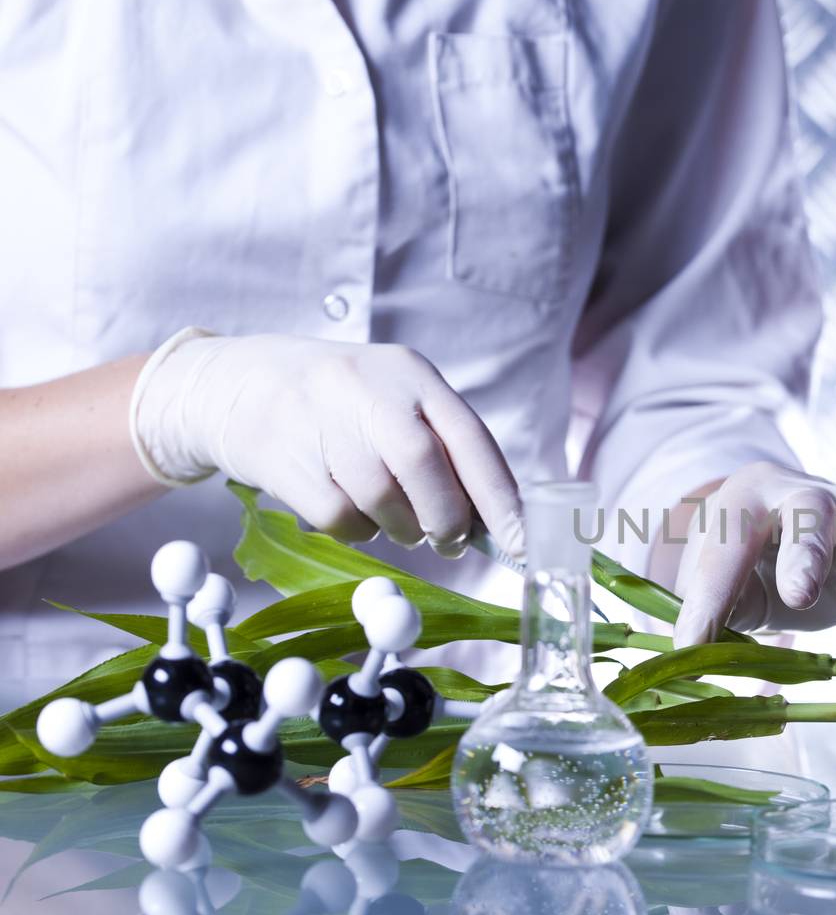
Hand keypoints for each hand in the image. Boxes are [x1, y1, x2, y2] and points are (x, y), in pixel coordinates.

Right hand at [131, 329, 522, 556]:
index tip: (522, 541)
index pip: (469, 437)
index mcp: (411, 374)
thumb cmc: (338, 403)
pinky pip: (340, 518)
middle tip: (450, 540)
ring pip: (382, 500)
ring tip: (392, 516)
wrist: (233, 384)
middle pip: (425, 467)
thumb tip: (493, 521)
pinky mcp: (283, 459)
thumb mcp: (396, 399)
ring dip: (400, 527)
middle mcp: (368, 389)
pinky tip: (349, 509)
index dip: (500, 496)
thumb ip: (445, 450)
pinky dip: (356, 530)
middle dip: (446, 517)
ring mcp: (321, 421)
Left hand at [672, 463, 835, 645]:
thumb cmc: (740, 567)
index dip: (715, 593)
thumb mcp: (707, 588)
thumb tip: (685, 657)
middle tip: (800, 595)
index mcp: (744, 503)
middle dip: (808, 549)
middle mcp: (801, 497)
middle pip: (809, 508)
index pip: (727, 544)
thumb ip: (698, 614)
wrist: (779, 545)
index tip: (700, 640)